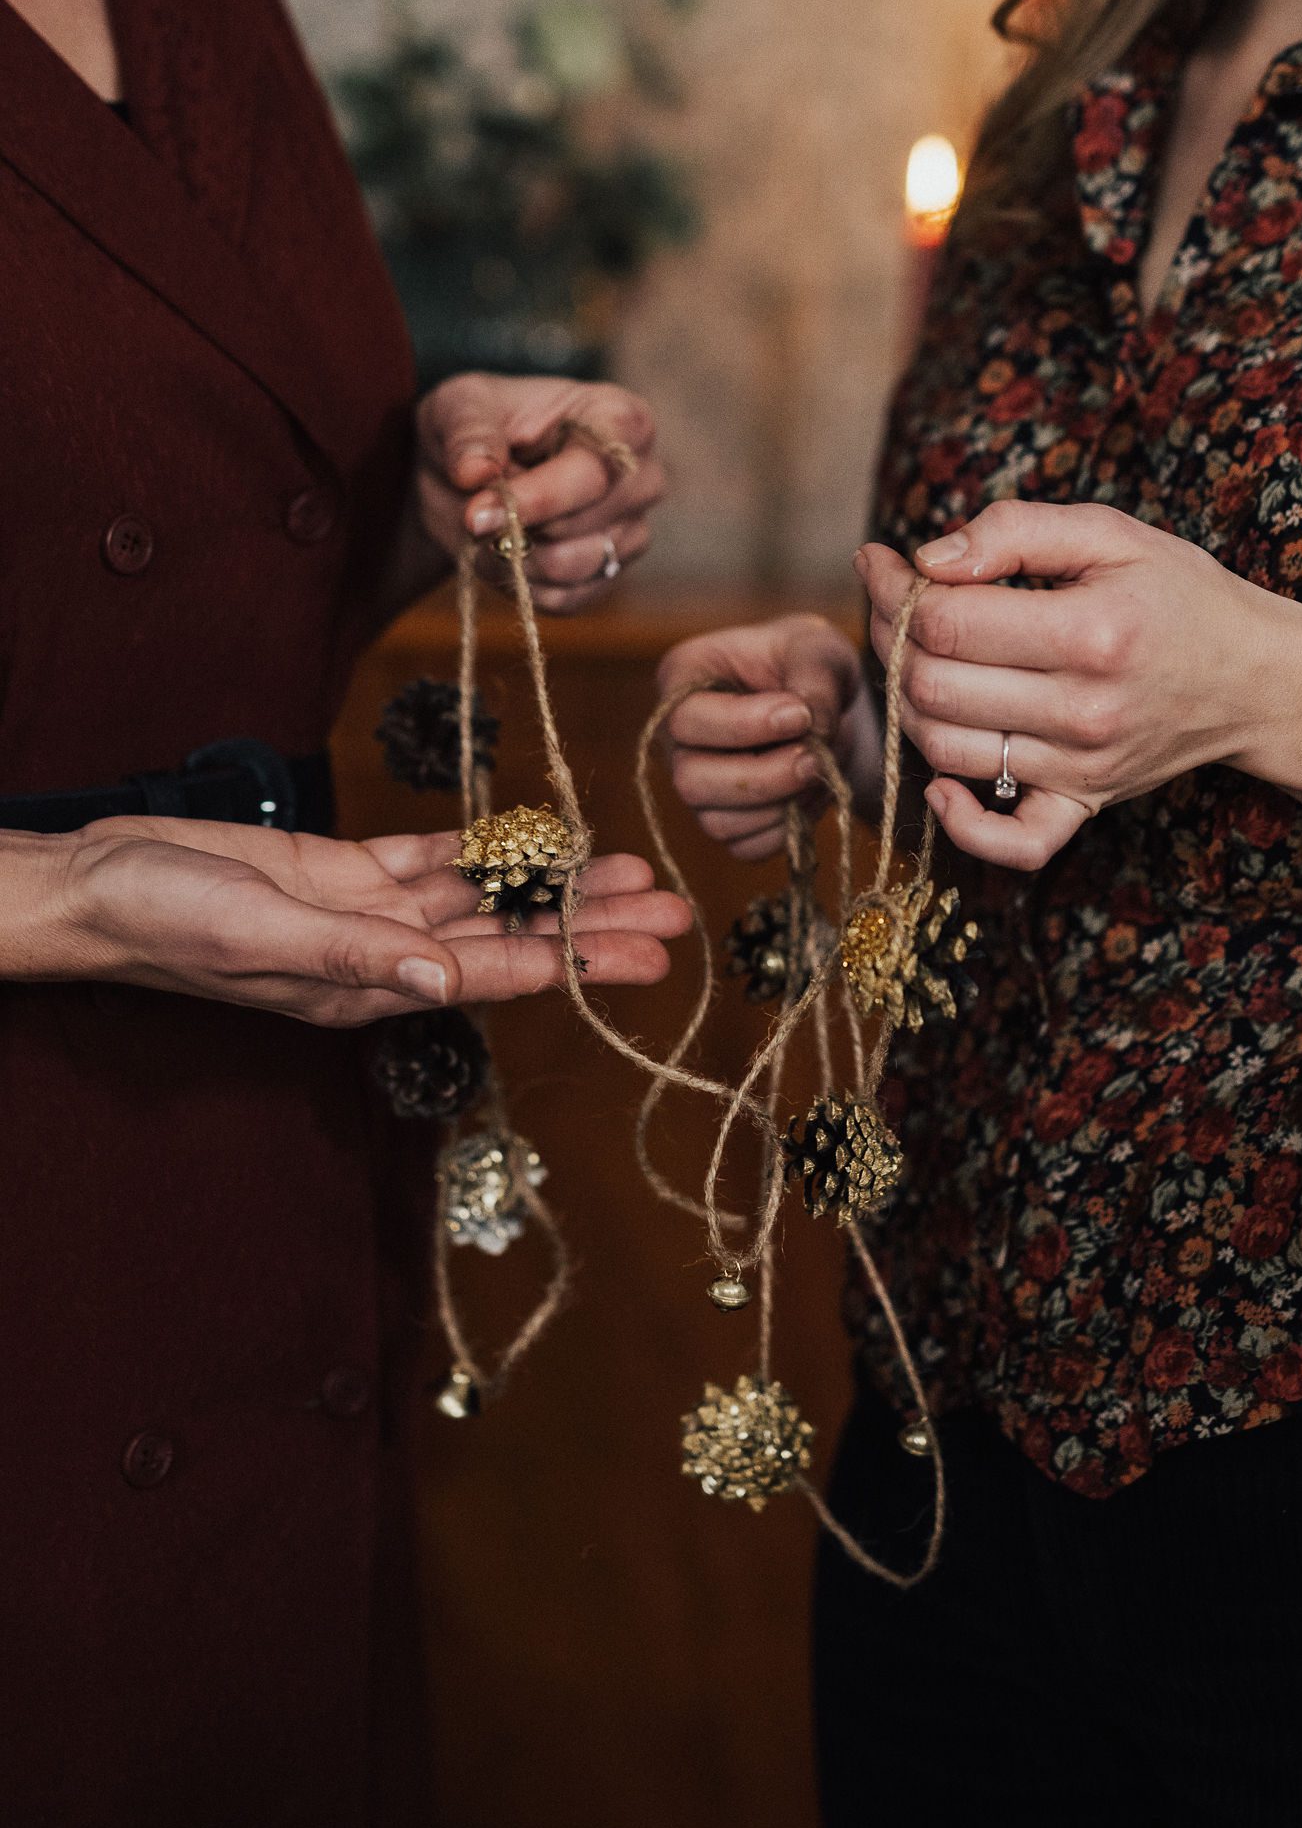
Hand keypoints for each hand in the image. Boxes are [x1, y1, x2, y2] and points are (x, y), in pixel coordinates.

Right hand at [32, 818, 689, 1025]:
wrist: (100, 885)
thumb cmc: (166, 919)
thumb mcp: (260, 935)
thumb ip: (353, 956)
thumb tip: (445, 980)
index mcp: (369, 984)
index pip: (498, 972)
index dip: (580, 962)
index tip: (654, 956)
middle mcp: (383, 955)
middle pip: (512, 937)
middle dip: (594, 923)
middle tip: (676, 908)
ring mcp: (366, 913)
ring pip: (484, 898)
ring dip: (555, 885)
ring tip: (630, 871)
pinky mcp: (343, 872)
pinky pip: (432, 863)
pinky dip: (485, 852)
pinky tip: (537, 843)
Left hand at [416, 373, 664, 612]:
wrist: (479, 471)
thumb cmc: (481, 426)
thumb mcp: (459, 407)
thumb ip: (468, 433)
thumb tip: (474, 473)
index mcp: (621, 420)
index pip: (593, 474)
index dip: (535, 499)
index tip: (476, 513)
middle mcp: (642, 480)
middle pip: (579, 528)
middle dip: (514, 528)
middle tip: (471, 515)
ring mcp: (632, 532)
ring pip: (569, 567)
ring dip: (512, 557)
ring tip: (487, 529)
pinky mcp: (610, 575)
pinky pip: (563, 599)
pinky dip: (521, 582)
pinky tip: (506, 550)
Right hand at [656, 614, 879, 859]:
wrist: (822, 701)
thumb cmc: (806, 661)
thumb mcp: (817, 648)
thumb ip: (814, 679)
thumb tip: (812, 730)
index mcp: (682, 679)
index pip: (687, 719)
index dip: (743, 726)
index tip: (800, 716)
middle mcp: (677, 740)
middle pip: (691, 781)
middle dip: (761, 778)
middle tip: (814, 759)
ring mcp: (698, 786)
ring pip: (718, 823)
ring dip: (780, 807)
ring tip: (821, 771)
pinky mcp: (726, 821)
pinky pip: (746, 848)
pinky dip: (787, 830)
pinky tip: (812, 794)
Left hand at [862, 500, 1300, 870]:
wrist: (1250, 676)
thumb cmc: (1174, 596)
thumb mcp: (1109, 534)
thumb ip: (1014, 531)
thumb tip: (926, 558)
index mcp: (1089, 632)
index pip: (946, 622)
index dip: (896, 590)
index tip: (886, 564)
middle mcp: (1083, 709)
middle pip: (932, 685)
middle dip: (891, 639)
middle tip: (893, 607)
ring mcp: (1080, 768)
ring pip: (945, 749)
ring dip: (906, 706)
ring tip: (915, 664)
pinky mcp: (1083, 805)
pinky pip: (1012, 844)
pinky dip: (961, 824)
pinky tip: (940, 785)